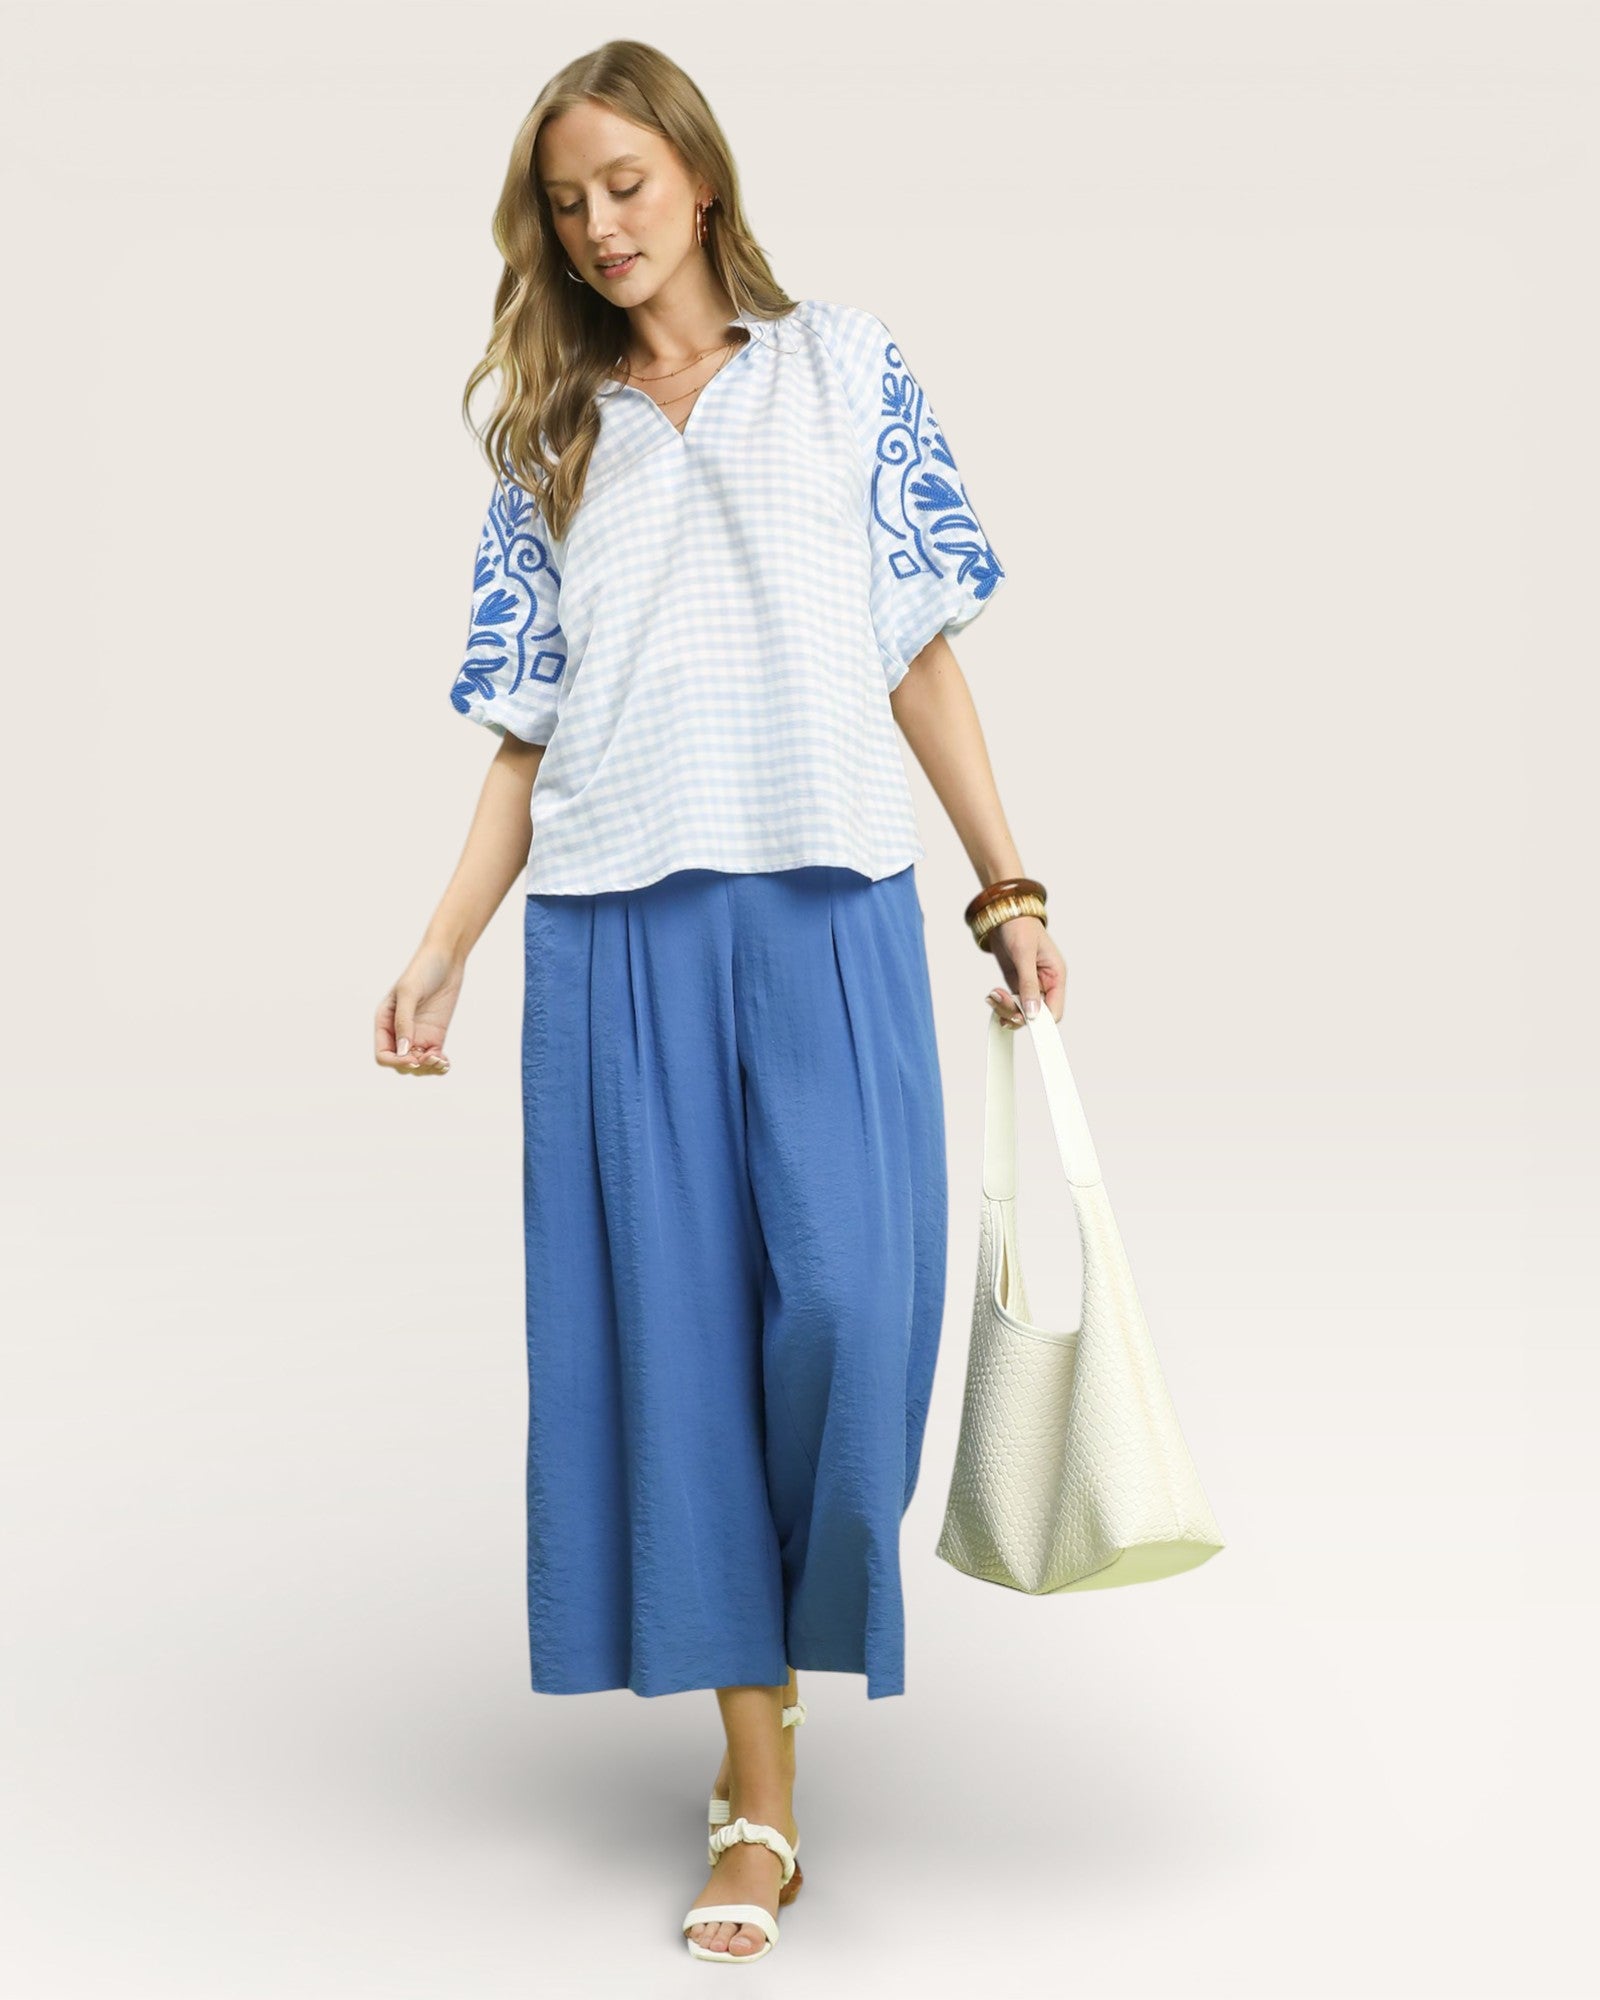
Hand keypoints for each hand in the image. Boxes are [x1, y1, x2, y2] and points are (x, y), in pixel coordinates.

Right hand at [375, 942, 464, 1074]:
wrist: (446, 959)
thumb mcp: (409, 993)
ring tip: (441, 1062)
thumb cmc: (422, 970)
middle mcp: (399, 1032)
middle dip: (415, 1067)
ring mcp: (418, 1035)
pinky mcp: (435, 1035)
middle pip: (401, 1064)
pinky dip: (439, 1065)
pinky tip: (446, 1063)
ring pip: (418, 1065)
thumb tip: (403, 1051)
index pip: (383, 1055)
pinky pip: (433, 1058)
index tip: (414, 1059)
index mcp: (384, 1023)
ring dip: (428, 1069)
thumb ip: (404, 1022)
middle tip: (433, 1058)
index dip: (396, 1062)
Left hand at [983, 915, 1066, 1027]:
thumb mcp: (1024, 954)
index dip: (1041, 1021)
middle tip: (1000, 1001)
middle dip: (1017, 1012)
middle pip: (1036, 1014)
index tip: (1024, 1020)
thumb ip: (1028, 984)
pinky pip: (1011, 1003)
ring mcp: (1030, 985)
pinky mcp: (1016, 984)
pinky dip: (1000, 1004)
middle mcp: (1045, 983)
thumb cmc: (1020, 926)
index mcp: (1056, 976)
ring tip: (992, 995)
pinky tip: (992, 997)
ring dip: (1005, 1008)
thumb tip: (1032, 1012)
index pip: (1055, 1010)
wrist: (1004, 915)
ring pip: (1021, 1011)